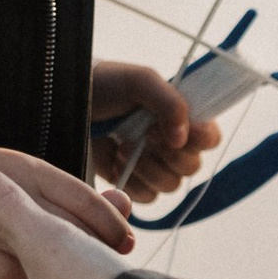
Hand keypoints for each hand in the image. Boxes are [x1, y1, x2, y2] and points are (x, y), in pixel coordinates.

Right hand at [0, 140, 132, 278]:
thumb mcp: (21, 177)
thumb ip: (63, 195)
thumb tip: (120, 207)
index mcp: (31, 173)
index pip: (85, 201)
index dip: (111, 225)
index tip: (127, 244)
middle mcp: (14, 198)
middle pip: (70, 234)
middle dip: (95, 254)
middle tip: (110, 271)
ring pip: (42, 262)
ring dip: (63, 278)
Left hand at [88, 59, 224, 205]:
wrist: (67, 102)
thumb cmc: (106, 84)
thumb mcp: (139, 81)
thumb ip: (169, 101)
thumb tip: (182, 137)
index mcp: (182, 117)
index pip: (210, 138)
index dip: (198, 139)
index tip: (171, 131)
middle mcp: (172, 143)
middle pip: (192, 167)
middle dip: (168, 154)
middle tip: (144, 135)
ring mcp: (153, 165)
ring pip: (171, 185)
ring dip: (148, 168)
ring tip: (124, 146)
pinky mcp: (133, 182)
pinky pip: (147, 197)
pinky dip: (133, 182)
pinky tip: (116, 161)